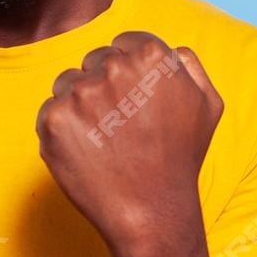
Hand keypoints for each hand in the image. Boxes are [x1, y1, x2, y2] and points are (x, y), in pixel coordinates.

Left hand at [35, 31, 222, 250]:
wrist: (151, 212)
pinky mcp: (53, 119)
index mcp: (151, 55)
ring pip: (68, 83)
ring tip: (103, 140)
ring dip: (79, 105)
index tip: (133, 101)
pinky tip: (85, 151)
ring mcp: (80, 93)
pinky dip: (62, 130)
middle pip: (94, 62)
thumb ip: (189, 65)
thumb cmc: (180, 161)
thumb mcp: (207, 106)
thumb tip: (171, 49)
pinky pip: (49, 110)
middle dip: (103, 87)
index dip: (128, 74)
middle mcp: (113, 67)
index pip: (123, 44)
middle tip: (120, 127)